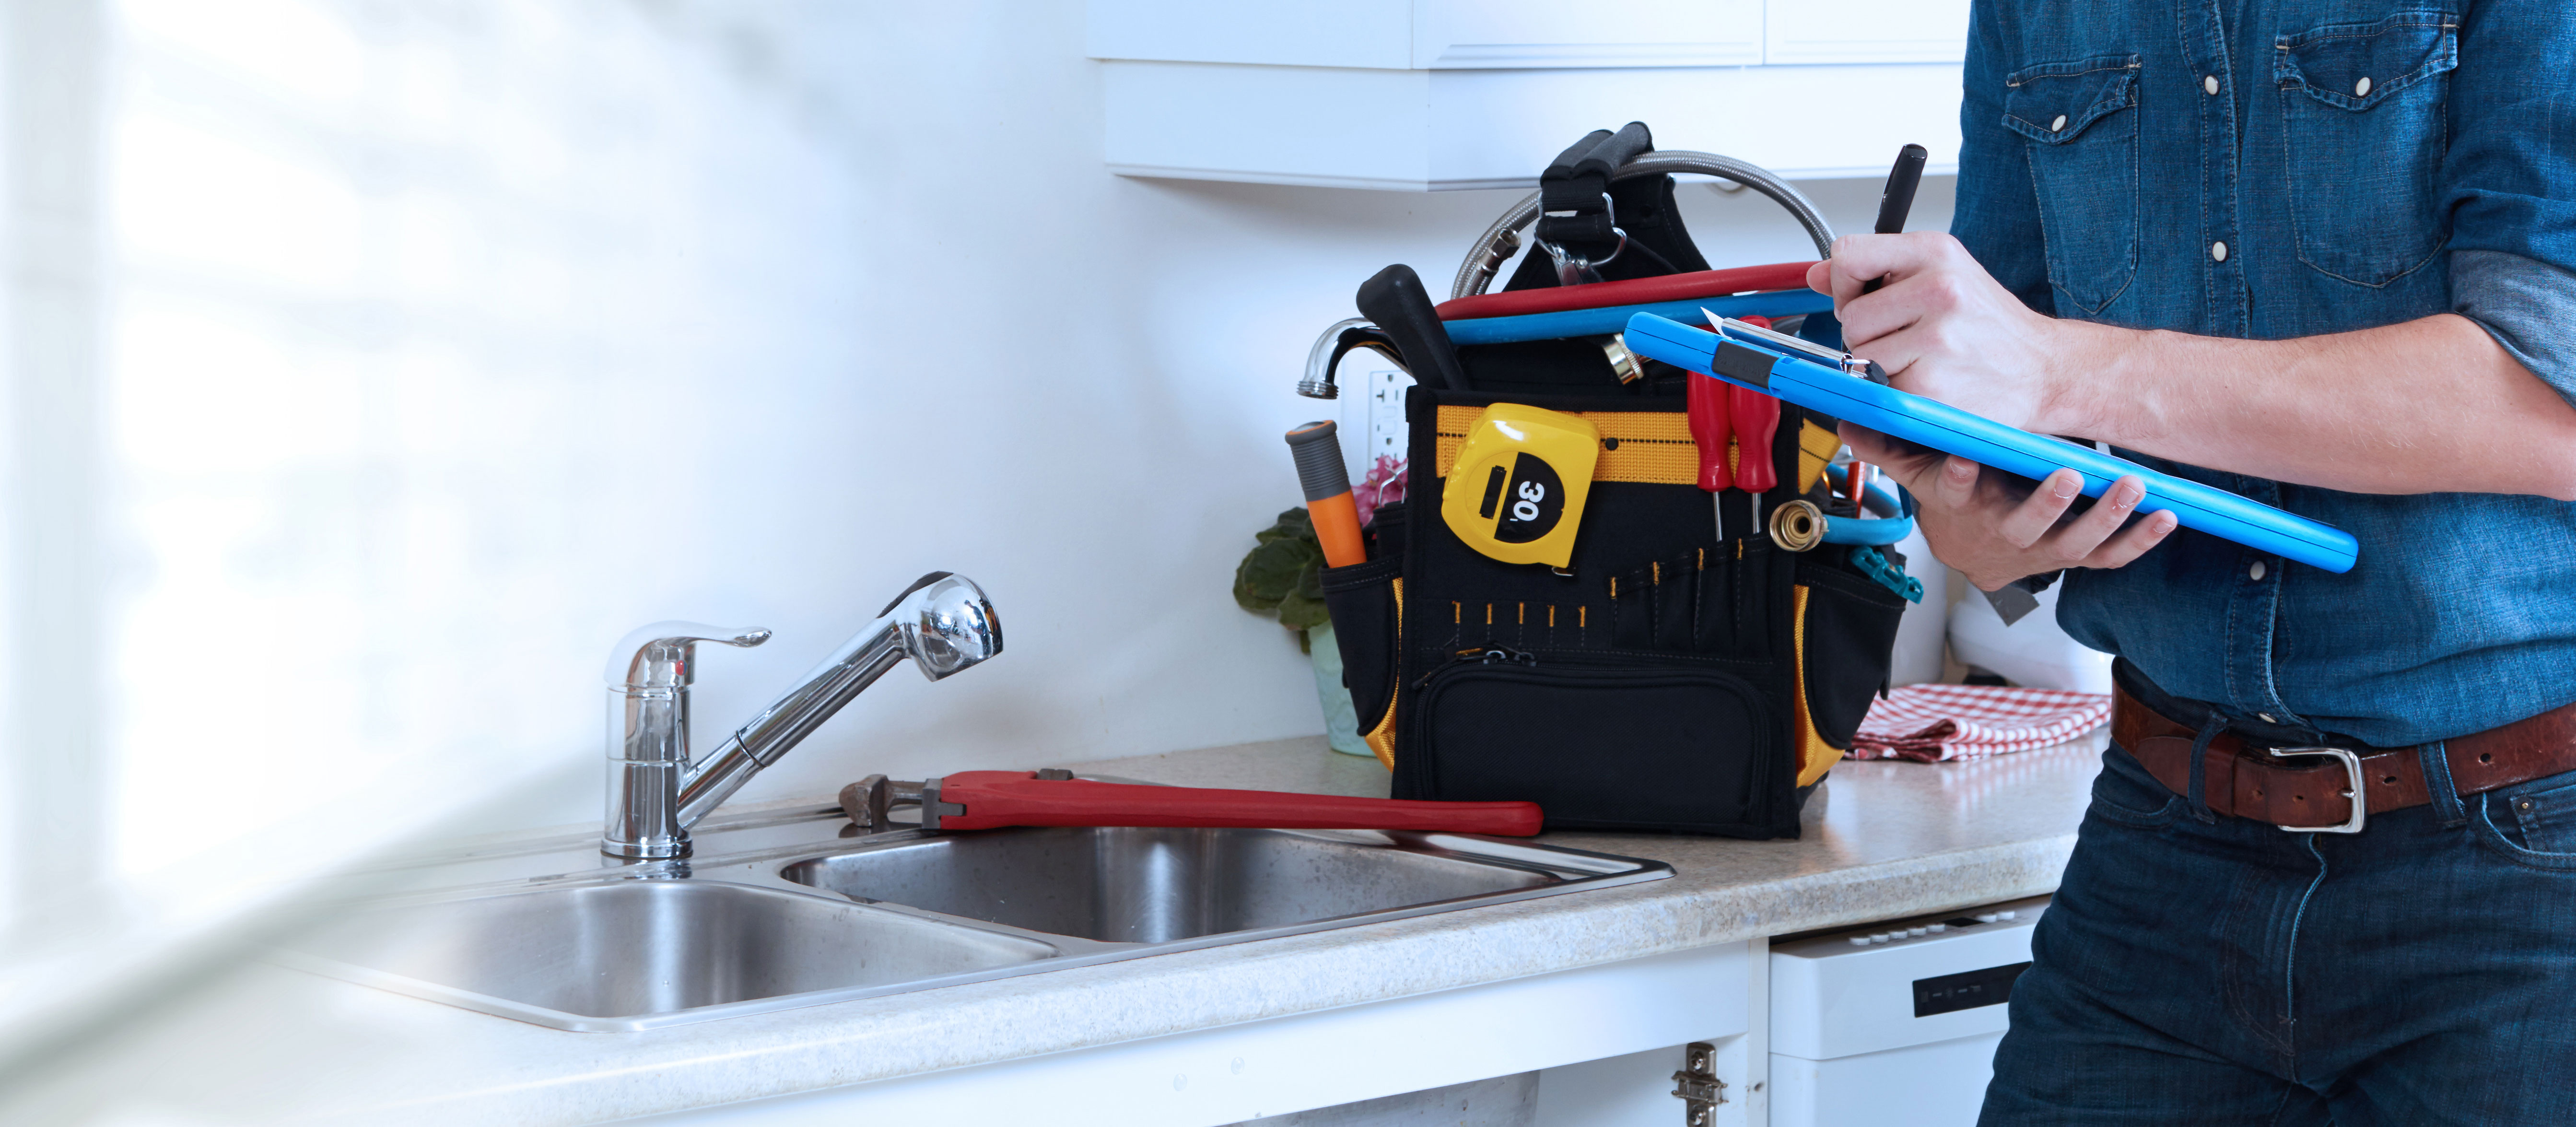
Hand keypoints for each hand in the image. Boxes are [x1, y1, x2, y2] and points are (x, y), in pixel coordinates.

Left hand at [1806, 232, 2114, 433]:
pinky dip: (1898, 393)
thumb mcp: (1941, 276)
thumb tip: (1815, 274)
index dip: (1844, 283)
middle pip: (1850, 316)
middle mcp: (1939, 288)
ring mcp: (1938, 338)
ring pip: (1861, 356)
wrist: (2046, 370)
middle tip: (1907, 339)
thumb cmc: (1990, 327)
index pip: (1848, 254)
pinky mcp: (1932, 384)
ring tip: (1924, 360)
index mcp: (1936, 252)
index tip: (1863, 298)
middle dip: (1867, 334)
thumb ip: (1876, 271)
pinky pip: (1881, 390)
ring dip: (1881, 366)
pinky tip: (1932, 382)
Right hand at [1843, 423, 2176, 590]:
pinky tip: (2166, 517)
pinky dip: (2140, 540)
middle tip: (2069, 474)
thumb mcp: (1914, 473)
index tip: (1963, 461)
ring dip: (2106, 516)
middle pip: (2026, 525)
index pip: (1954, 493)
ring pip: (2077, 541)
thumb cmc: (1955, 502)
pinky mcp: (2076, 556)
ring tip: (2132, 486)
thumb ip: (1887, 443)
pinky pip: (2112, 555)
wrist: (1976, 553)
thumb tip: (1847, 415)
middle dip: (2048, 502)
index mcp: (1966, 507)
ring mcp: (2045, 547)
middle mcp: (2005, 531)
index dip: (1956, 478)